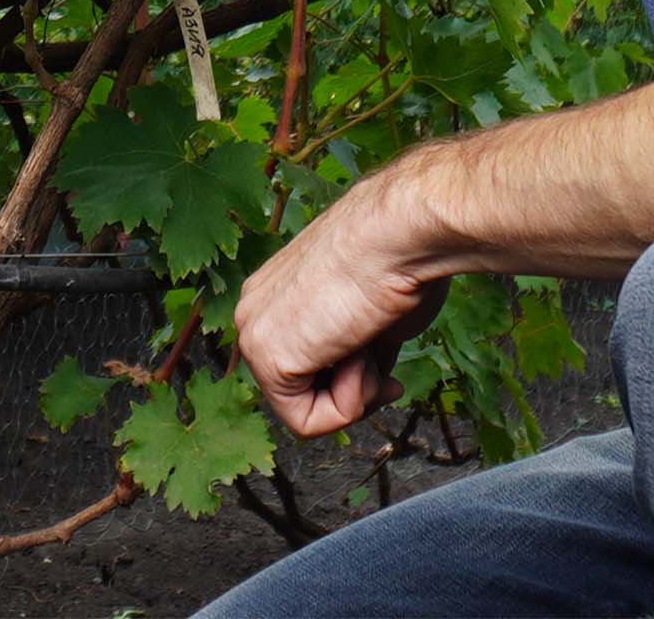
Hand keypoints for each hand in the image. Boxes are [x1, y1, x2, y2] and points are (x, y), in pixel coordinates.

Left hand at [233, 170, 452, 438]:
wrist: (399, 232)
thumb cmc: (398, 258)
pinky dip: (347, 404)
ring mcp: (254, 335)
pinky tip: (358, 354)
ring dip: (353, 393)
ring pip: (303, 410)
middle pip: (301, 391)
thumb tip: (364, 374)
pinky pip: (306, 422)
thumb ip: (353, 346)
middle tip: (385, 374)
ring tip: (370, 345)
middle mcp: (254, 313)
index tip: (387, 374)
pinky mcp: (267, 358)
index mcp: (274, 295)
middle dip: (352, 391)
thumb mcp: (370, 313)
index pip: (305, 365)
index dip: (353, 380)